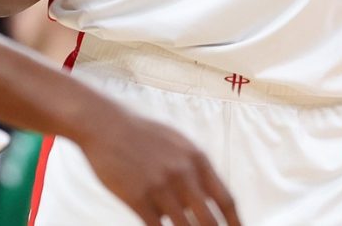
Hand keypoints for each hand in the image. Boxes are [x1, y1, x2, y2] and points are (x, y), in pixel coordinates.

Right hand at [76, 108, 240, 224]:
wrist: (106, 125)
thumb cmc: (142, 134)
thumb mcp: (177, 143)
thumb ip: (195, 168)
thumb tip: (209, 195)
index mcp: (197, 160)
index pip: (225, 200)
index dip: (235, 222)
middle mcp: (182, 174)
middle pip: (209, 221)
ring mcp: (160, 187)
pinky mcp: (137, 198)